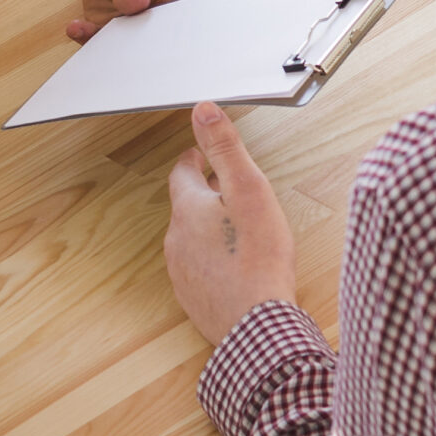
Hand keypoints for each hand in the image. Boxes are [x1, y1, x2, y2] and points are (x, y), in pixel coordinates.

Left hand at [68, 0, 211, 41]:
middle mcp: (169, 11)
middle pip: (173, 36)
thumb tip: (136, 3)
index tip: (184, 32)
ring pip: (138, 48)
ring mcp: (143, 26)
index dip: (202, 23)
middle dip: (156, 46)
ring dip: (117, 46)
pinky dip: (90, 39)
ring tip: (93, 31)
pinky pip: (106, 44)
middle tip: (134, 42)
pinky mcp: (117, 33)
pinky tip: (77, 28)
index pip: (203, 5)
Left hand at [165, 102, 297, 343]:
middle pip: (186, 206)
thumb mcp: (248, 190)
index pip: (183, 173)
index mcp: (189, 208)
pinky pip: (199, 269)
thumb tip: (202, 111)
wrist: (257, 324)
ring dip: (208, 229)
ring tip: (234, 228)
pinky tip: (235, 266)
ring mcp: (182, 271)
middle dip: (204, 195)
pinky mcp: (193, 298)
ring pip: (191, 239)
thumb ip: (225, 149)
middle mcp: (177, 238)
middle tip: (224, 188)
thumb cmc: (258, 257)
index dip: (194, 160)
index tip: (201, 156)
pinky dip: (213, 261)